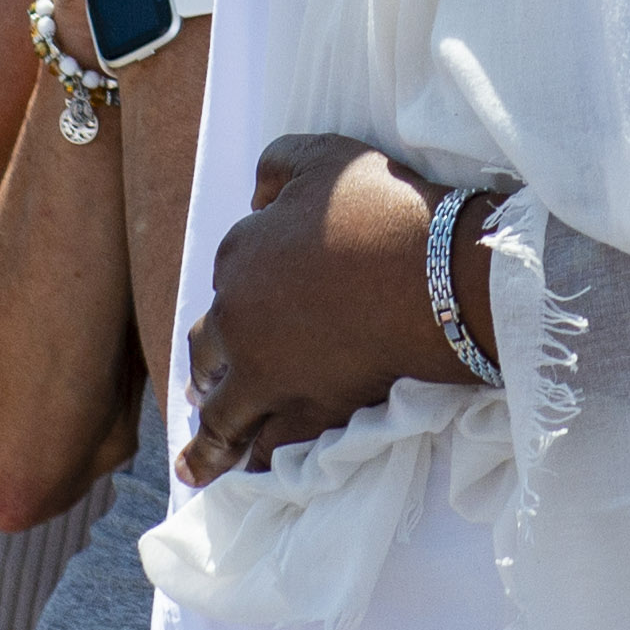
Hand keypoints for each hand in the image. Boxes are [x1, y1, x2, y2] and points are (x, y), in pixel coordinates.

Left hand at [179, 134, 489, 485]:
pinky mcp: (310, 410)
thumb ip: (278, 167)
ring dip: (209, 443)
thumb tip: (257, 195)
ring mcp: (270, 374)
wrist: (432, 273)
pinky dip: (260, 460)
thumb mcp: (323, 156)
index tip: (243, 302)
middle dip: (205, 370)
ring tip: (198, 467)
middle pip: (206, 351)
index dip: (239, 288)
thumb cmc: (380, 207)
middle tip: (202, 389)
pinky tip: (252, 473)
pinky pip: (273, 445)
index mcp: (238, 256)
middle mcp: (239, 321)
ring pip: (224, 417)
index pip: (227, 276)